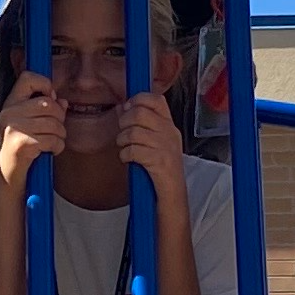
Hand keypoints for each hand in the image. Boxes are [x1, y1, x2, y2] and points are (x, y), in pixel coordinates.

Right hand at [0, 72, 67, 180]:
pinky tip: (50, 150)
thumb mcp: (29, 124)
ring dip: (60, 135)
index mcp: (10, 103)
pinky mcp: (22, 143)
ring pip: (54, 123)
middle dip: (59, 118)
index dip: (44, 84)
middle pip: (48, 104)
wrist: (7, 173)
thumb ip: (45, 110)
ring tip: (53, 141)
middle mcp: (9, 112)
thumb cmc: (20, 147)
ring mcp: (14, 127)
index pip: (28, 78)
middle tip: (56, 128)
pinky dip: (57, 147)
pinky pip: (52, 140)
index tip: (50, 97)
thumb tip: (62, 101)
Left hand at [115, 91, 188, 210]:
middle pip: (140, 113)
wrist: (172, 194)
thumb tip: (121, 107)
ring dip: (122, 141)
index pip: (156, 100)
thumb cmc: (160, 168)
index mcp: (169, 125)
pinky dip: (125, 155)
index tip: (127, 107)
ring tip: (124, 148)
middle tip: (122, 133)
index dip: (138, 99)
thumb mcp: (154, 142)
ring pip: (133, 132)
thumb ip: (139, 123)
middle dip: (124, 122)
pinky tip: (127, 159)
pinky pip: (133, 150)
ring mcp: (166, 147)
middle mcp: (170, 133)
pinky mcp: (159, 162)